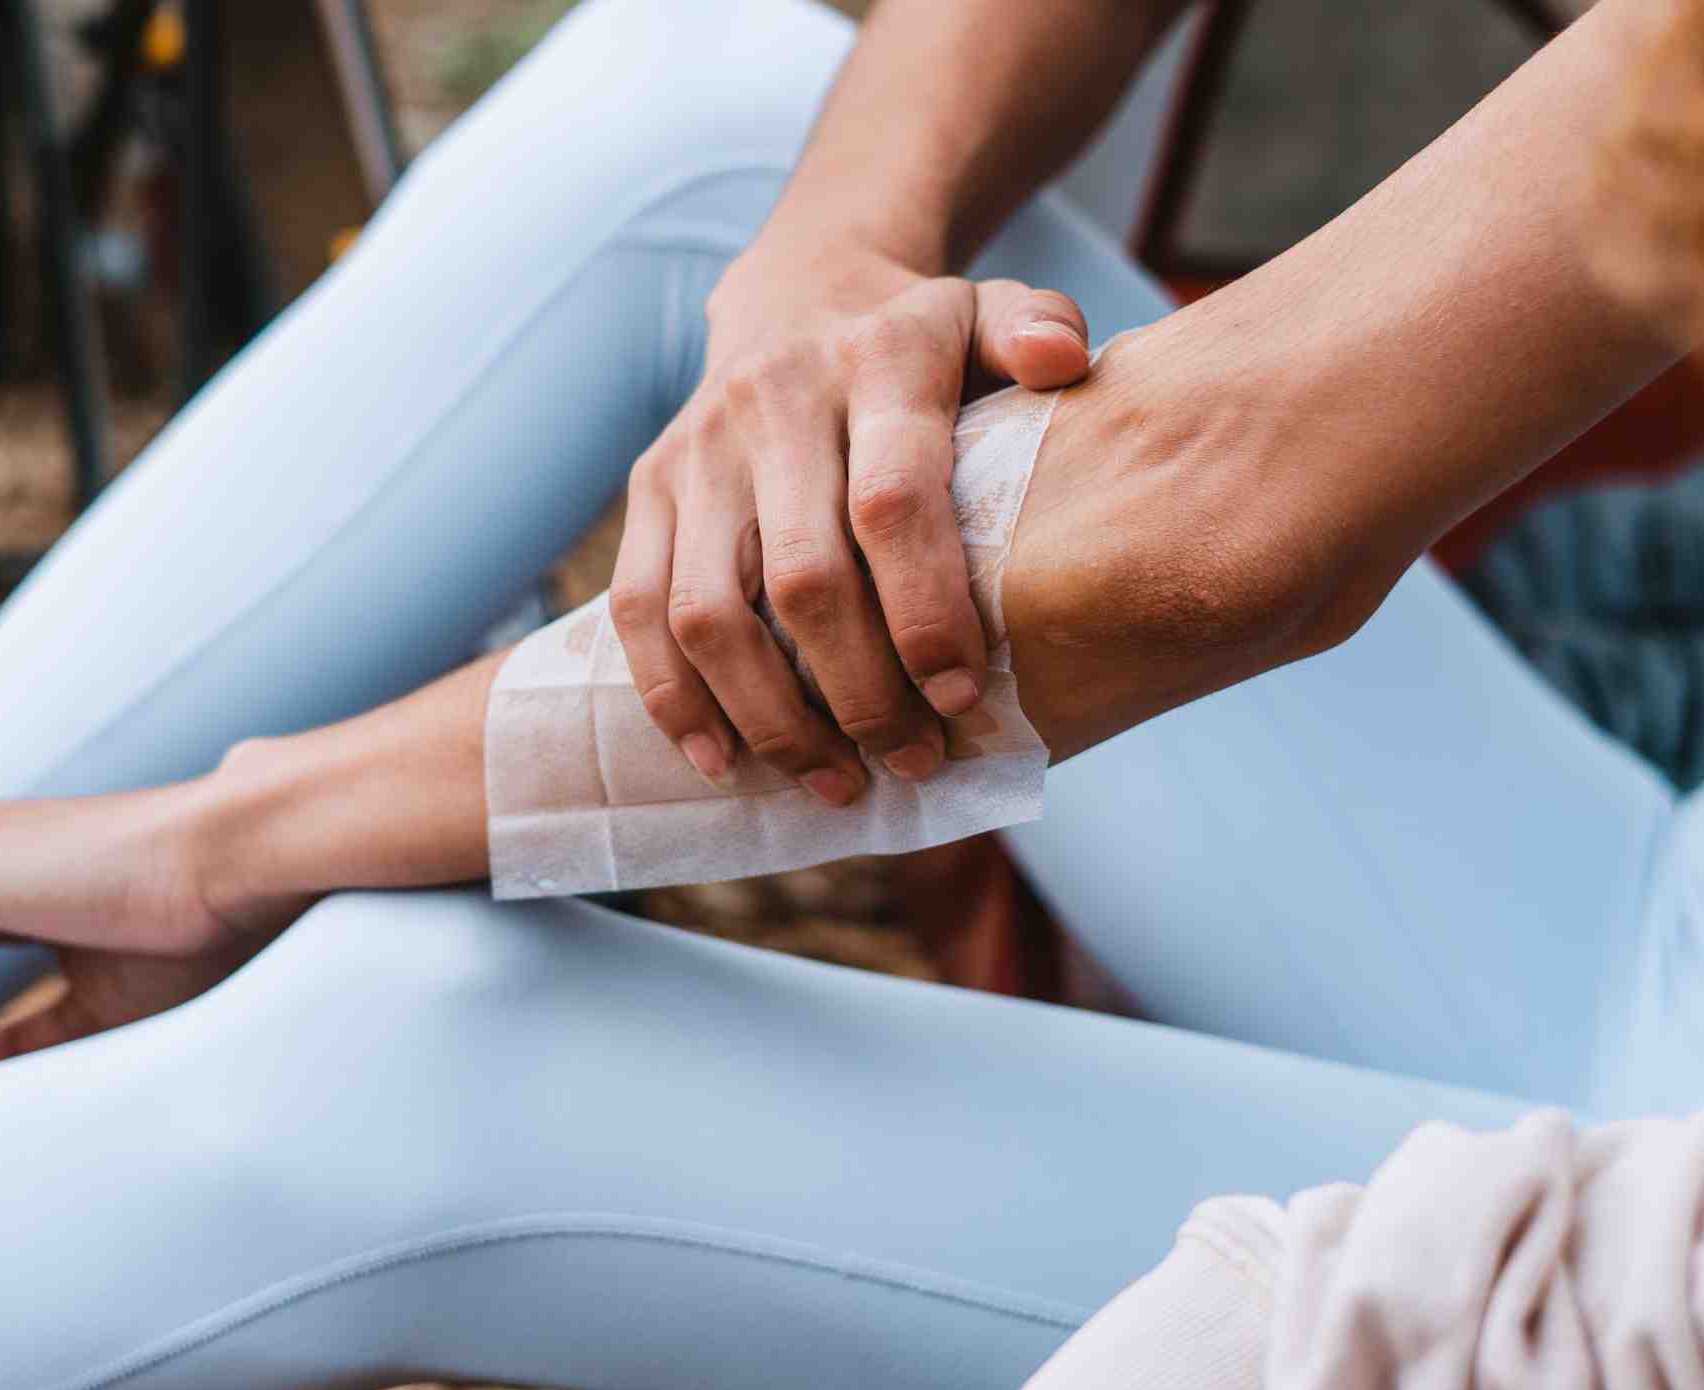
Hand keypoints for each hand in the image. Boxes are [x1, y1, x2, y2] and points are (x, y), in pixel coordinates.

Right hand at [610, 236, 1094, 804]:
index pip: (892, 502)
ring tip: (833, 783)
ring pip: (708, 612)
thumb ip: (1038, 331)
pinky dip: (675, 699)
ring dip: (769, 717)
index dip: (924, 613)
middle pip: (801, 578)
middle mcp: (774, 401)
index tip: (962, 696)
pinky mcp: (648, 486)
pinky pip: (638, 609)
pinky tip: (725, 761)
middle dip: (858, 693)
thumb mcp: (989, 315)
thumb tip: (1065, 364)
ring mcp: (699, 448)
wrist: (798, 293)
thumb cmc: (920, 344)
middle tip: (912, 760)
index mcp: (875, 363)